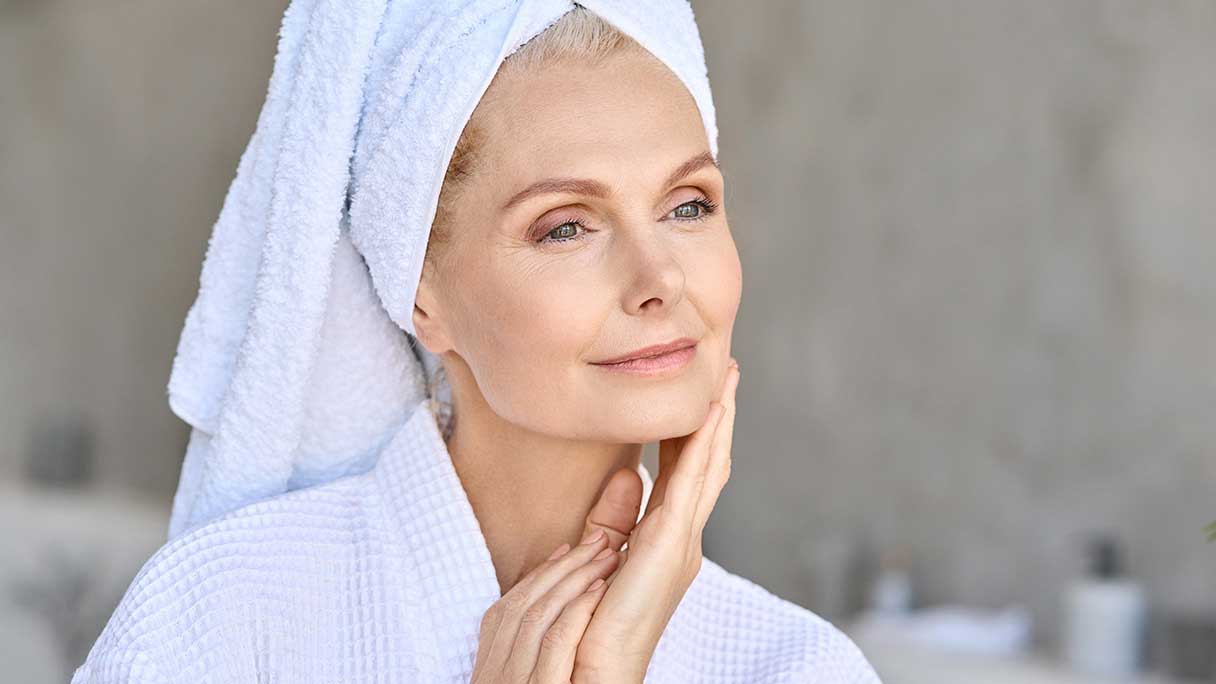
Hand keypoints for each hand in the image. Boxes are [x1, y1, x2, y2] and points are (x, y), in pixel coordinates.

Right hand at [471, 528, 620, 682]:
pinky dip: (577, 611)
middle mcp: (497, 672)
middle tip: (597, 542)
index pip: (509, 608)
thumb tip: (544, 613)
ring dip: (575, 580)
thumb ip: (522, 657)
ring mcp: (517, 682)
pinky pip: (557, 642)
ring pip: (540, 615)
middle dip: (563, 567)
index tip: (567, 549)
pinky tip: (599, 591)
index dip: (538, 575)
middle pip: (525, 603)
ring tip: (607, 559)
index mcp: (489, 669)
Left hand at [573, 357, 740, 682]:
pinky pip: (690, 484)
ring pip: (706, 467)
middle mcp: (680, 540)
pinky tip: (708, 414)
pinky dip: (703, 446)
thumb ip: (611, 519)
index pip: (682, 473)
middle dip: (716, 416)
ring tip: (725, 380)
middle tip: (725, 370)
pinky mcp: (670, 547)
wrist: (590, 672)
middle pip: (706, 464)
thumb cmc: (586, 626)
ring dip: (717, 420)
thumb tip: (626, 474)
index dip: (692, 430)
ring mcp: (681, 543)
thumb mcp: (597, 557)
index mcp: (662, 542)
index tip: (697, 392)